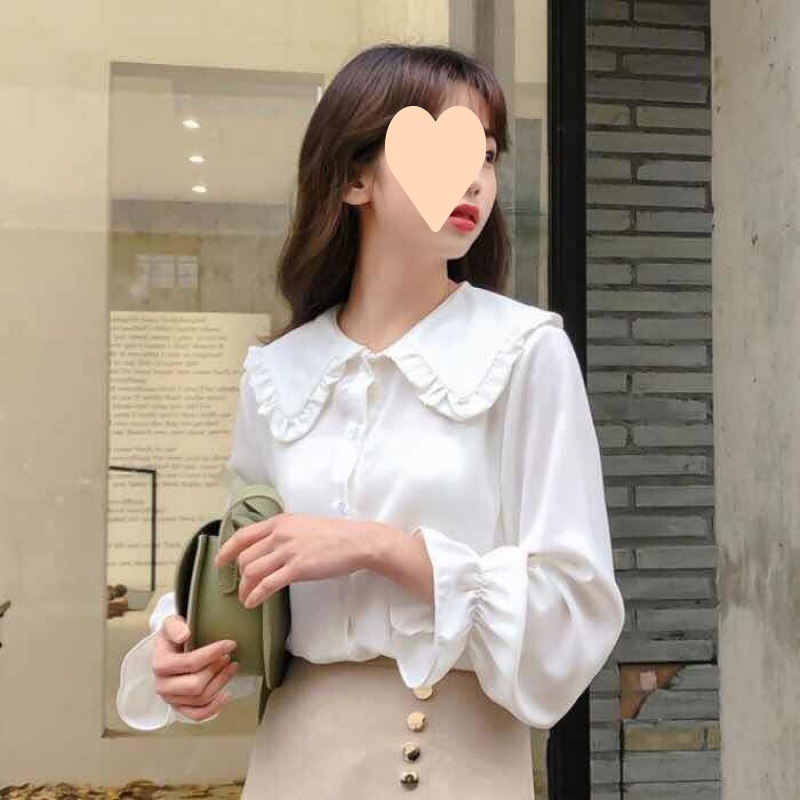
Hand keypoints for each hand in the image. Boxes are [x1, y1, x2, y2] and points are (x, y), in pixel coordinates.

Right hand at [151, 614, 239, 720]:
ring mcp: (171, 699)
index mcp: (160, 664)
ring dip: (220, 683)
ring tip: (231, 667)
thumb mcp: (171, 623)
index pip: (189, 663)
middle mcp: (162, 685)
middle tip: (228, 657)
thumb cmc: (172, 637)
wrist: (168, 648)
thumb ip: (174, 625)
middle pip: (195, 685)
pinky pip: (196, 715)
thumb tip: (184, 634)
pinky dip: (213, 708)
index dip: (212, 654)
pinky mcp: (179, 708)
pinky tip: (226, 695)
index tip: (229, 644)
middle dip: (217, 670)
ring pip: (200, 698)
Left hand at [214, 512, 375, 608]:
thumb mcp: (303, 524)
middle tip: (240, 588)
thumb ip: (284, 532)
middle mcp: (279, 534)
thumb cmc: (334, 534)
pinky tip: (253, 603)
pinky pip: (267, 584)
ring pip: (252, 571)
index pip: (243, 535)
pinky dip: (255, 595)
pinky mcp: (297, 568)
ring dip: (245, 589)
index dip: (226, 550)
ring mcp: (288, 551)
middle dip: (238, 576)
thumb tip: (268, 545)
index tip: (220, 561)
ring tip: (246, 599)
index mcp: (279, 522)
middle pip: (245, 557)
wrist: (356, 541)